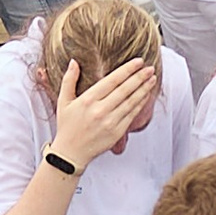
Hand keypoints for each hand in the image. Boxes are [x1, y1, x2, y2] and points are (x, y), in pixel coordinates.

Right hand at [46, 54, 159, 170]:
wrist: (71, 153)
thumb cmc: (67, 126)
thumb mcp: (63, 101)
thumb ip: (69, 80)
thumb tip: (73, 62)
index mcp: (87, 100)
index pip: (112, 80)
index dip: (127, 70)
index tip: (138, 62)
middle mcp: (100, 110)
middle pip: (125, 90)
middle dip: (140, 77)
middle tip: (150, 68)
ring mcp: (110, 122)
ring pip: (131, 101)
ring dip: (144, 89)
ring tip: (152, 79)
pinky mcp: (117, 132)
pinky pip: (132, 114)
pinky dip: (141, 103)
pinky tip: (146, 95)